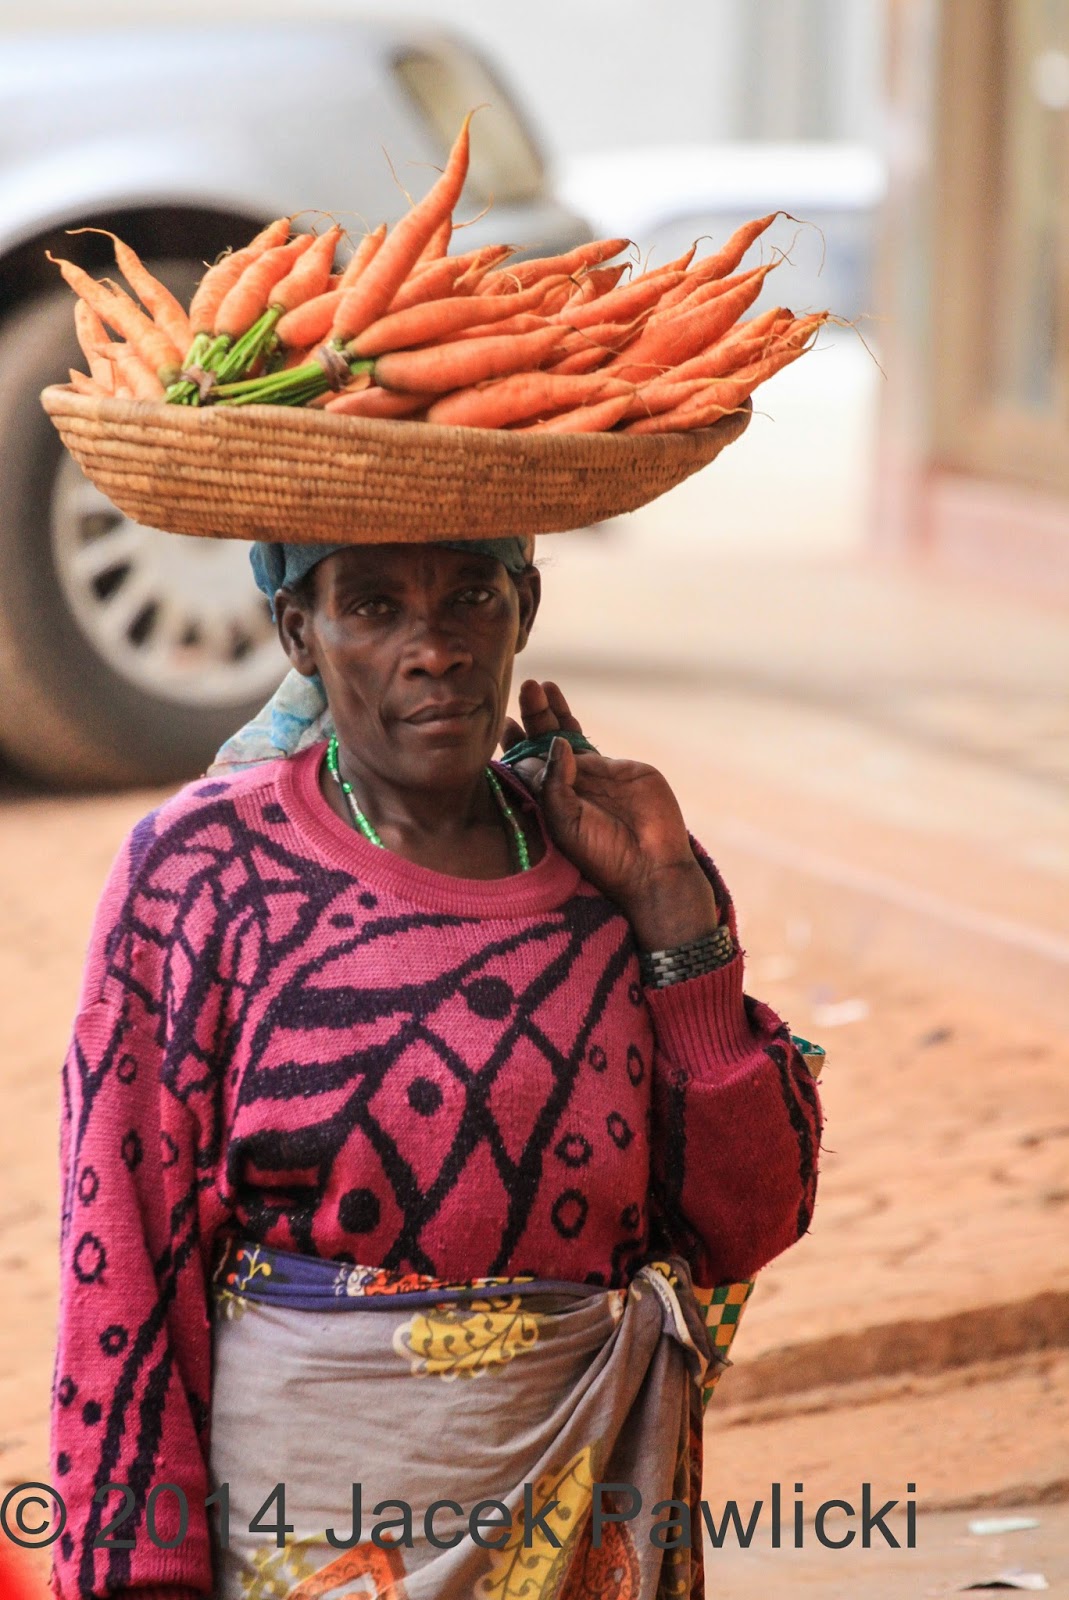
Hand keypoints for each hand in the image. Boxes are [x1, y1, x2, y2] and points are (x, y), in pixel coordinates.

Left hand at [501, 680, 720, 947]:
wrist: (650, 863)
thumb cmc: (600, 853)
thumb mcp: (564, 821)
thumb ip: (554, 783)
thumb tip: (555, 743)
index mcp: (547, 802)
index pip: (524, 766)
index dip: (514, 744)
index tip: (504, 724)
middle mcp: (566, 786)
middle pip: (543, 742)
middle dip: (534, 716)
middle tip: (526, 689)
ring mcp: (592, 775)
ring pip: (566, 736)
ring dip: (552, 712)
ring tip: (540, 687)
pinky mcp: (618, 768)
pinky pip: (589, 744)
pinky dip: (574, 726)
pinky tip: (560, 713)